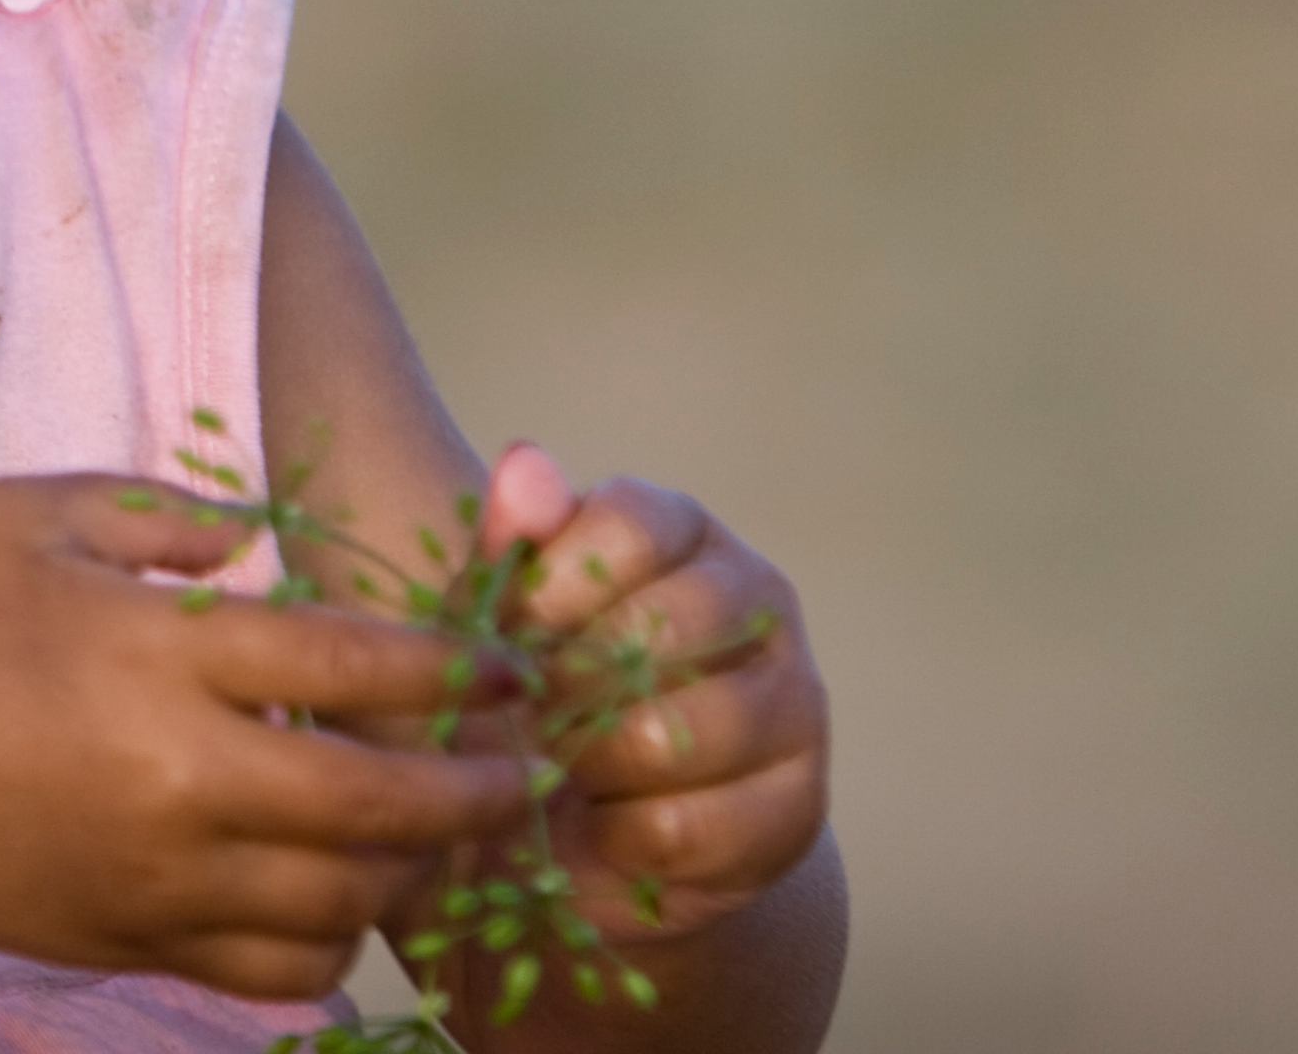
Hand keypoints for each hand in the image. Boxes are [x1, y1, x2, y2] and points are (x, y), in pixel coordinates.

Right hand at [0, 473, 536, 999]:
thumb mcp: (32, 515)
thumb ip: (160, 511)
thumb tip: (260, 541)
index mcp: (159, 656)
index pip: (353, 662)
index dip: (454, 664)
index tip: (506, 662)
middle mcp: (179, 777)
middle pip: (381, 800)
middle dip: (477, 787)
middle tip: (522, 767)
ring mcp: (163, 876)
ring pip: (346, 901)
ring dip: (414, 869)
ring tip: (440, 832)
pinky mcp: (140, 942)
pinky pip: (281, 971)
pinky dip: (336, 944)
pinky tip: (342, 897)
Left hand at [472, 445, 830, 949]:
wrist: (597, 828)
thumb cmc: (536, 691)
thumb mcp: (499, 616)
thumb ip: (508, 545)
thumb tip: (523, 460)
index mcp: (681, 529)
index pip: (632, 523)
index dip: (551, 585)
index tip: (506, 633)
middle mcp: (756, 597)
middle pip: (657, 630)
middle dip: (563, 685)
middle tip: (524, 713)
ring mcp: (793, 699)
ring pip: (671, 733)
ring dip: (587, 765)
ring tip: (559, 770)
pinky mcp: (798, 803)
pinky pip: (686, 826)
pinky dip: (620, 837)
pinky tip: (605, 826)